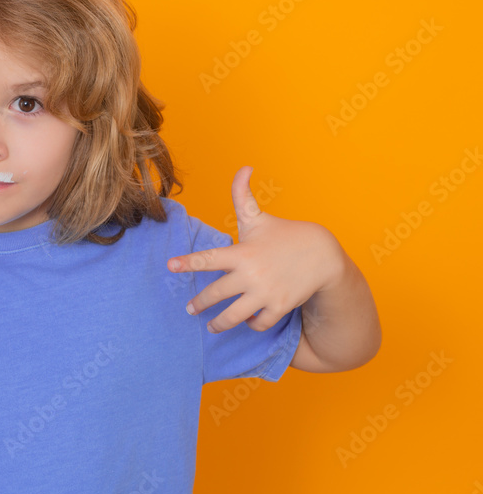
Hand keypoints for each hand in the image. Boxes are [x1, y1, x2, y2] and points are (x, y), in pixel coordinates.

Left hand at [166, 166, 344, 332]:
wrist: (324, 256)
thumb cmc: (284, 236)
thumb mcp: (260, 218)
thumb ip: (243, 196)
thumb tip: (243, 167)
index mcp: (242, 253)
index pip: (208, 258)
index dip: (187, 262)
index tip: (170, 266)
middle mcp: (251, 275)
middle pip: (214, 295)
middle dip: (198, 304)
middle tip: (189, 309)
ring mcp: (265, 293)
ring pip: (233, 316)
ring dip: (218, 324)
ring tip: (210, 326)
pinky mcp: (280, 307)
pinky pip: (258, 323)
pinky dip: (251, 324)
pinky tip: (246, 320)